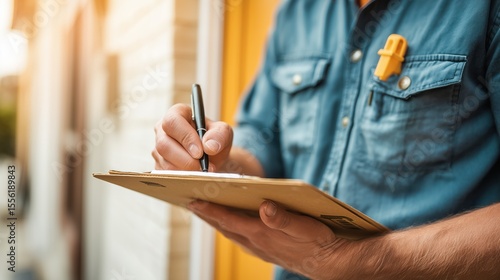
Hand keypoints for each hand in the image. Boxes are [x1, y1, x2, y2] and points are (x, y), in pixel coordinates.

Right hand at [152, 104, 232, 170]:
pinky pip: (165, 174)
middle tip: (203, 167)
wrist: (212, 158)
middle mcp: (163, 130)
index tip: (200, 152)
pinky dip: (181, 178)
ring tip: (202, 172)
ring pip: (164, 162)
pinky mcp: (158, 165)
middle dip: (186, 159)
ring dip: (185, 170)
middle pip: (164, 144)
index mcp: (177, 114)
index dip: (185, 137)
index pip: (172, 122)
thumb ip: (220, 135)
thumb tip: (209, 146)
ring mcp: (158, 149)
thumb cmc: (214, 140)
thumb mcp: (224, 133)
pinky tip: (194, 176)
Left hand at [188, 200, 350, 278]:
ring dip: (215, 221)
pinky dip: (229, 228)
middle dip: (206, 214)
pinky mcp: (266, 249)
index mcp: (262, 233)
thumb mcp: (304, 227)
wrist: (330, 263)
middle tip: (190, 201)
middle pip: (224, 227)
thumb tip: (264, 206)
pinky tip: (229, 223)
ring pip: (230, 233)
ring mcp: (260, 248)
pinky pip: (240, 237)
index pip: (229, 220)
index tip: (193, 200)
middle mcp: (256, 242)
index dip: (210, 210)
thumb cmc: (319, 241)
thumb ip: (283, 219)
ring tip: (204, 209)